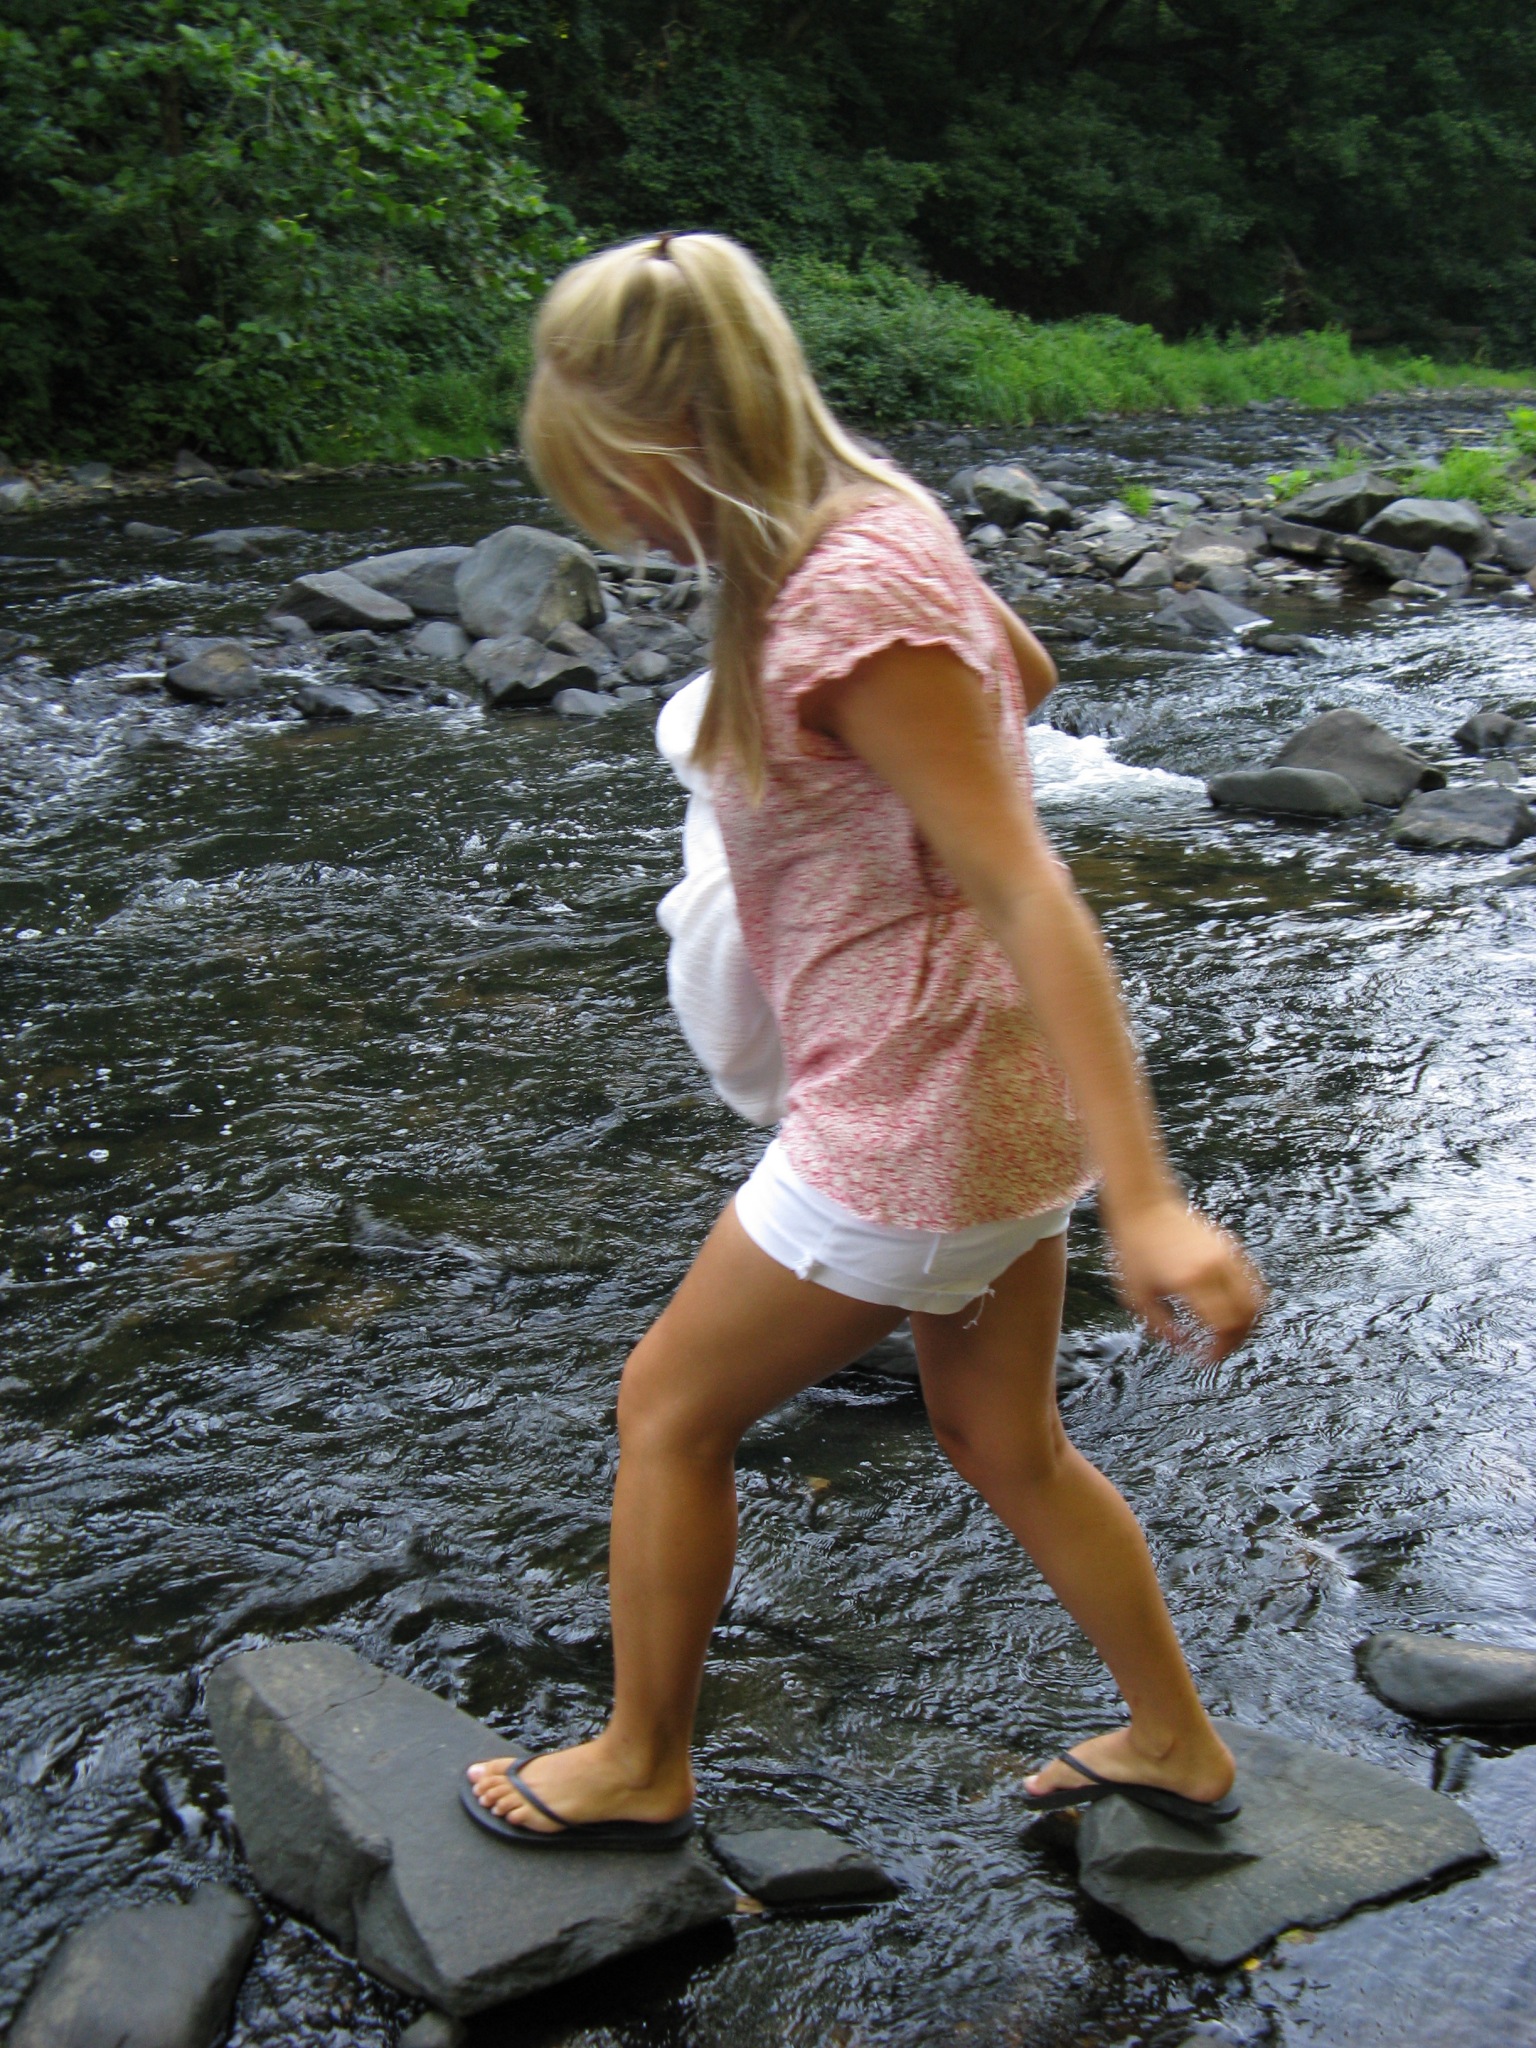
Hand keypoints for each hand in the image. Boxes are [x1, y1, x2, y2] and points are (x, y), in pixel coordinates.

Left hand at [1104, 1194, 1265, 1360]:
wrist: (1144, 1207)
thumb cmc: (1134, 1249)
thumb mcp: (1136, 1294)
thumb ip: (1160, 1326)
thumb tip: (1184, 1347)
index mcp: (1190, 1281)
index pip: (1223, 1326)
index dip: (1220, 1349)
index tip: (1207, 1358)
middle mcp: (1214, 1267)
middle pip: (1246, 1316)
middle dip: (1236, 1340)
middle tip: (1218, 1349)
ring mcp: (1227, 1254)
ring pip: (1257, 1299)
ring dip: (1247, 1322)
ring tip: (1228, 1333)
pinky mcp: (1231, 1246)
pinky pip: (1254, 1280)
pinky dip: (1250, 1299)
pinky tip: (1233, 1309)